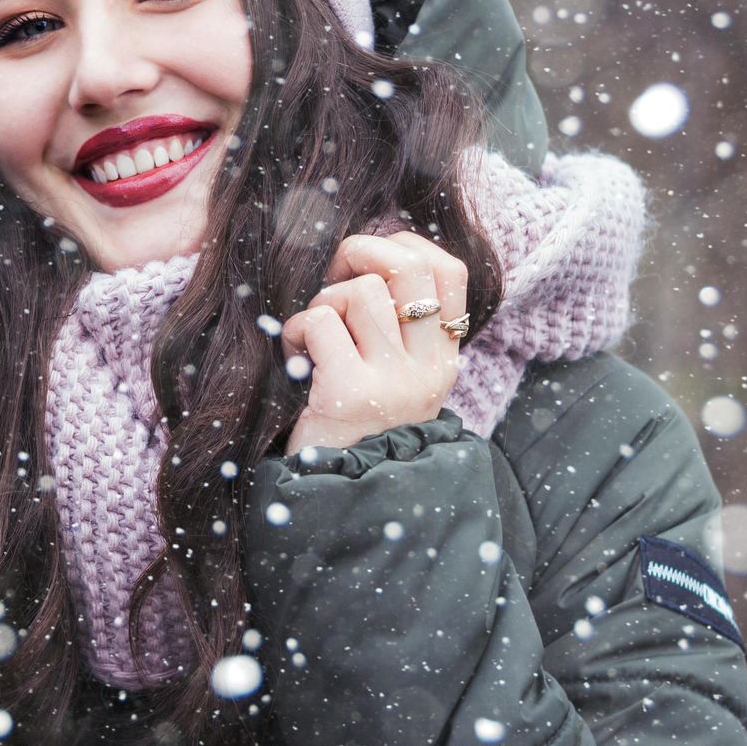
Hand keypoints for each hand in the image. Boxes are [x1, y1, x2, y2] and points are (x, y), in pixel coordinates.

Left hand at [279, 231, 468, 454]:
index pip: (449, 271)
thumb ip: (396, 326)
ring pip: (360, 292)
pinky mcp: (351, 391)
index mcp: (444, 358)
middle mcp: (429, 367)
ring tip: (317, 337)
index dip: (405, 247)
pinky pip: (322, 321)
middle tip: (335, 277)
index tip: (369, 264)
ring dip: (324, 302)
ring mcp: (394, 380)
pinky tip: (298, 357)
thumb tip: (365, 254)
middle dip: (361, 252)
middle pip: (408, 266)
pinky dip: (298, 330)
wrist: (344, 498)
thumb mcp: (397, 377)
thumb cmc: (358, 426)